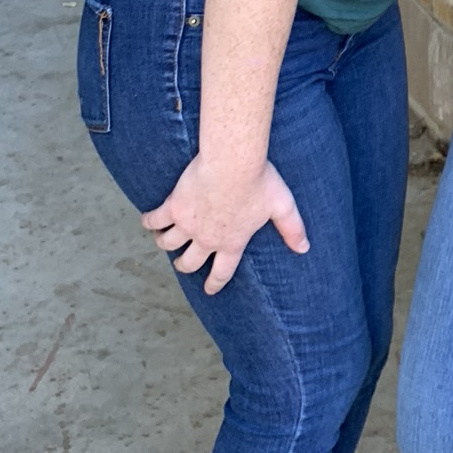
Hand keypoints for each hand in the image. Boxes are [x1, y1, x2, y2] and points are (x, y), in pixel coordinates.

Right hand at [141, 155, 308, 294]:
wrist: (232, 163)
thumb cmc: (259, 182)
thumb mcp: (283, 206)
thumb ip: (293, 229)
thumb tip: (304, 248)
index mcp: (232, 242)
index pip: (222, 272)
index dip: (215, 283)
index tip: (209, 290)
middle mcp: (207, 238)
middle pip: (189, 262)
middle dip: (185, 265)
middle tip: (183, 263)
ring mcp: (187, 224)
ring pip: (168, 243)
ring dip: (165, 243)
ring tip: (164, 240)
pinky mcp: (173, 206)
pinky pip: (154, 220)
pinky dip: (149, 222)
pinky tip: (148, 221)